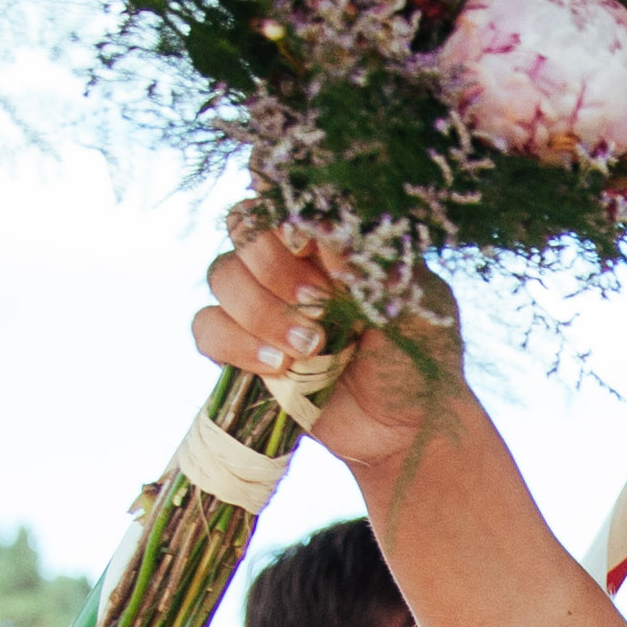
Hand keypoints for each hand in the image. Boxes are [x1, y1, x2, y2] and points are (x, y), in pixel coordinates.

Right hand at [193, 226, 465, 476]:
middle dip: (275, 268)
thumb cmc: (419, 358)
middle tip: (318, 304)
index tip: (305, 241)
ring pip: (223, 276)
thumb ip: (372, 263)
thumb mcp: (413, 304)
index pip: (284, 198)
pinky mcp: (242, 349)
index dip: (282, 211)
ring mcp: (261, 305)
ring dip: (261, 311)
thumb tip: (325, 233)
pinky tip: (278, 367)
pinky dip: (236, 344)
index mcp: (329, 242)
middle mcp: (289, 264)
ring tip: (311, 348)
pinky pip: (207, 328)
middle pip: (243, 229)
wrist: (406, 428)